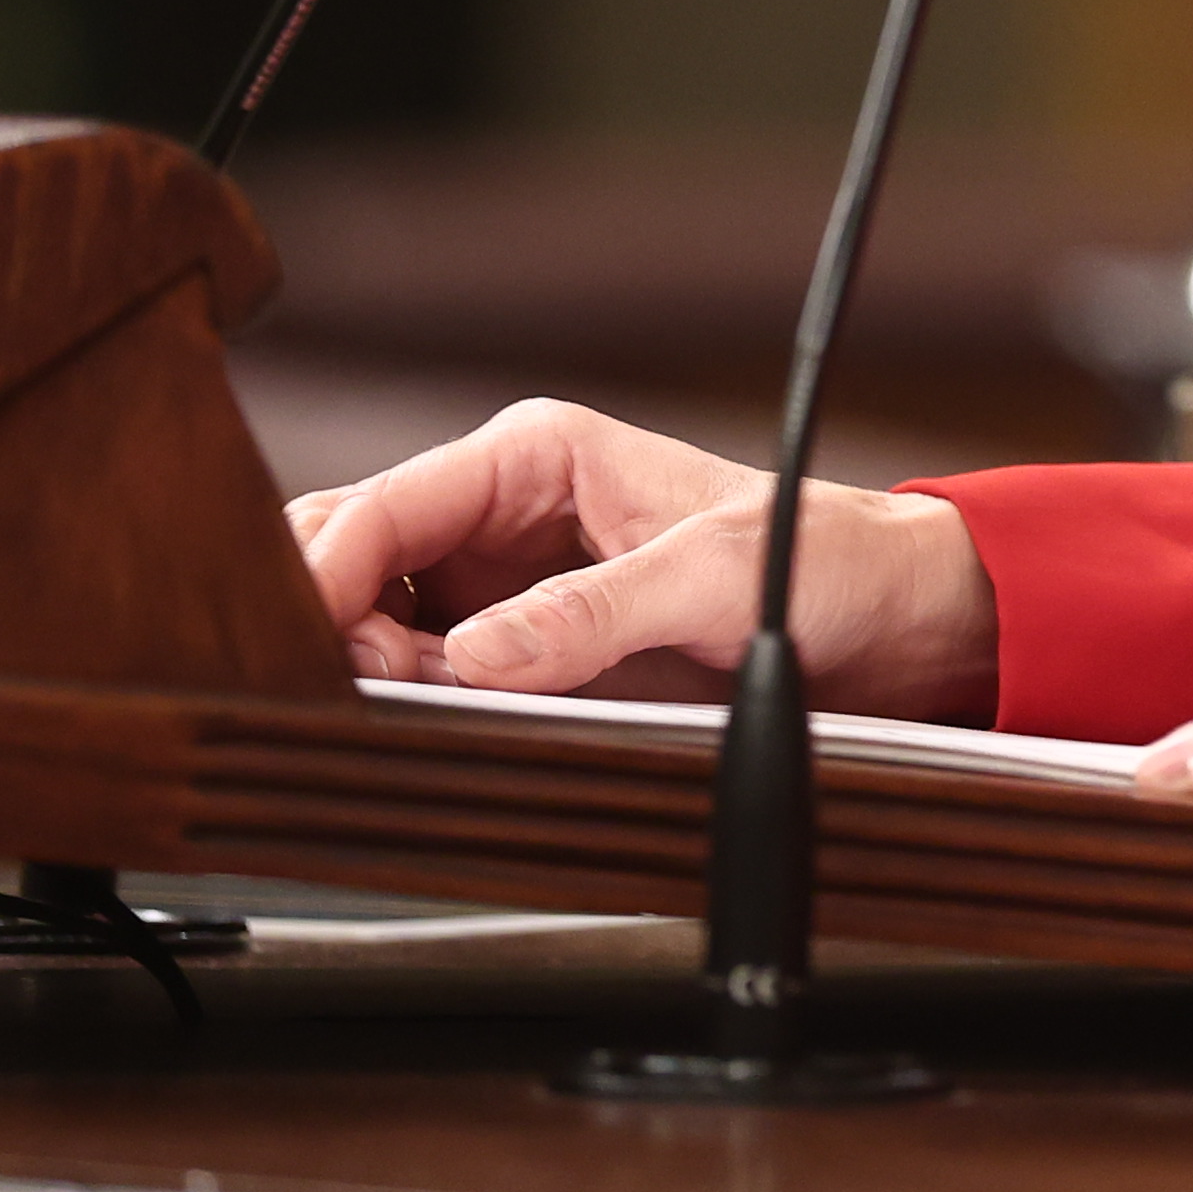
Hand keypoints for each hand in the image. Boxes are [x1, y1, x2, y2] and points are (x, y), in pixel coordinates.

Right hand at [286, 397, 998, 721]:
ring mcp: (505, 590)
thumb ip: (595, 613)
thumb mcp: (717, 578)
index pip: (387, 504)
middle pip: (358, 559)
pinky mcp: (525, 656)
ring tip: (403, 717)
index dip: (328, 569)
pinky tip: (422, 734)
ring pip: (376, 624)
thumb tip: (473, 659)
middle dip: (332, 622)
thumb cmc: (822, 559)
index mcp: (535, 457)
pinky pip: (428, 679)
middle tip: (351, 692)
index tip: (301, 640)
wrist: (891, 620)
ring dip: (367, 674)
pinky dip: (406, 707)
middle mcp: (503, 516)